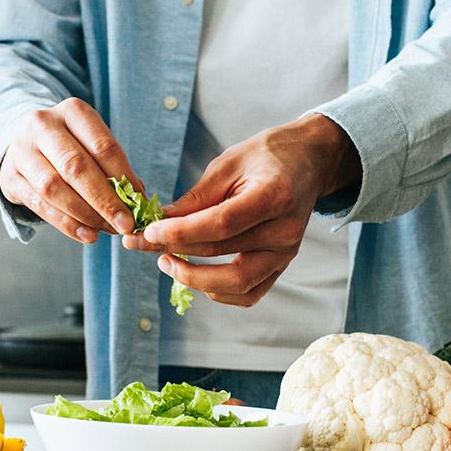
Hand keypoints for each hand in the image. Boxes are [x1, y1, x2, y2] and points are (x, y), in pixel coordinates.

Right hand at [0, 97, 141, 242]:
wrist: (25, 142)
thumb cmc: (71, 145)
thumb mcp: (92, 144)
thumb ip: (114, 168)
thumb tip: (138, 200)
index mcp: (72, 111)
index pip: (102, 146)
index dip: (123, 177)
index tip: (139, 202)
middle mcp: (42, 125)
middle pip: (76, 167)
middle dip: (105, 200)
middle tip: (125, 224)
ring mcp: (21, 150)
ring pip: (54, 187)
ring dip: (85, 214)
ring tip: (106, 230)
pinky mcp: (9, 176)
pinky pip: (39, 205)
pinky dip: (66, 224)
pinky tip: (87, 234)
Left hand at [123, 114, 359, 306]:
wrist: (307, 163)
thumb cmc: (267, 157)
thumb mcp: (229, 163)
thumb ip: (197, 198)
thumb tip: (161, 224)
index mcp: (274, 196)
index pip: (221, 224)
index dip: (181, 233)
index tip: (149, 232)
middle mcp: (285, 231)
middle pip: (223, 253)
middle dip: (176, 251)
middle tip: (143, 244)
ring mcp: (286, 253)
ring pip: (236, 284)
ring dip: (195, 279)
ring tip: (167, 262)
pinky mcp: (282, 266)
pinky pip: (249, 294)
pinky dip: (218, 292)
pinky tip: (195, 275)